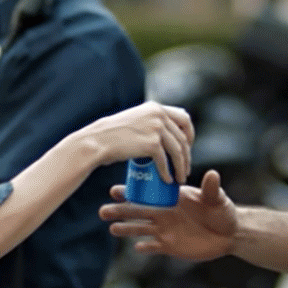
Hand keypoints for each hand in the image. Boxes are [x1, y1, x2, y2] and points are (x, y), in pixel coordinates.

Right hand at [75, 101, 192, 182]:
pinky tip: (167, 180)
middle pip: (183, 137)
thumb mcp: (134, 120)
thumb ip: (147, 122)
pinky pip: (165, 161)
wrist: (97, 141)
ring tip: (179, 178)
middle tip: (184, 168)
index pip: (184, 117)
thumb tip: (161, 134)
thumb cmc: (112, 135)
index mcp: (156, 107)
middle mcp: (159, 114)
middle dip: (187, 155)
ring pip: (178, 151)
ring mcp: (156, 128)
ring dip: (181, 167)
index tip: (186, 147)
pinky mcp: (152, 144)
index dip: (189, 134)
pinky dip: (168, 173)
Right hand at [100, 169, 236, 262]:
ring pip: (141, 230)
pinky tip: (137, 247)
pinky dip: (146, 247)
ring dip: (126, 229)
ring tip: (112, 228)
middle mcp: (164, 214)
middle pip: (137, 212)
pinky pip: (154, 247)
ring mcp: (165, 231)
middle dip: (120, 211)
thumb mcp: (217, 198)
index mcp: (170, 199)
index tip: (114, 191)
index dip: (131, 193)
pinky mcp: (171, 247)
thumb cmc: (223, 211)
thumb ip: (211, 189)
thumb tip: (212, 174)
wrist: (230, 234)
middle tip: (102, 211)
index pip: (147, 195)